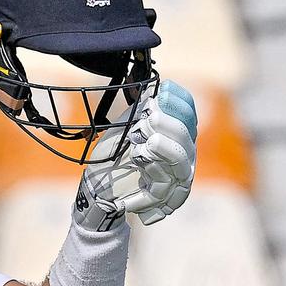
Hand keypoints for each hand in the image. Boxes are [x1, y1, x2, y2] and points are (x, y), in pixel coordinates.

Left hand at [73, 80, 197, 230]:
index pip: (188, 114)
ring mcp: (174, 176)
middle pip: (187, 136)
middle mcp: (183, 154)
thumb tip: (152, 88)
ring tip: (144, 142)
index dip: (179, 101)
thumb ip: (140, 109)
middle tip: (148, 119)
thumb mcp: (125, 127)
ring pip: (180, 161)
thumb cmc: (114, 156)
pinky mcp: (160, 196)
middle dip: (168, 124)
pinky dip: (149, 171)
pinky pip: (162, 184)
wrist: (98, 187)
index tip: (163, 90)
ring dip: (162, 148)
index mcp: (177, 134)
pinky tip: (137, 160)